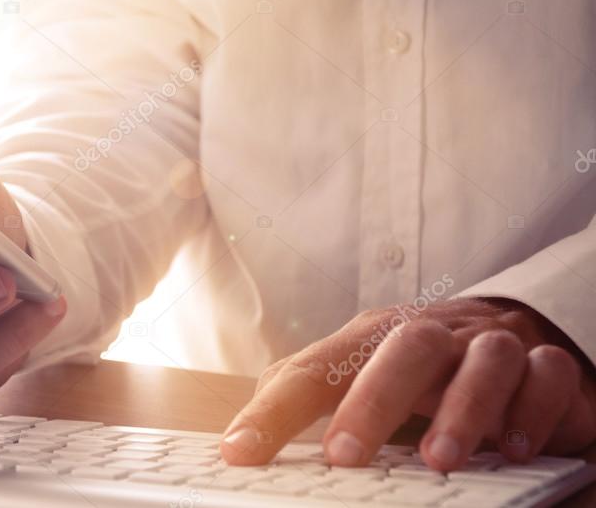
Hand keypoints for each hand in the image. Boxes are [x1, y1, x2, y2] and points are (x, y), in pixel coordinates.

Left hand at [220, 297, 595, 470]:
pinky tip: (512, 448)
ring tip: (440, 461)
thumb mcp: (360, 379)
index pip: (315, 368)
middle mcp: (432, 334)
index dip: (274, 410)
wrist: (515, 329)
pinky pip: (547, 377)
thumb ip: (311, 406)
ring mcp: (492, 345)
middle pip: (402, 347)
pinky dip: (531, 410)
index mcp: (371, 338)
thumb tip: (244, 445)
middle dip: (372, 401)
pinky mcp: (549, 366)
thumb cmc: (422, 368)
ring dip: (462, 409)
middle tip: (345, 456)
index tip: (240, 452)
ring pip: (482, 358)